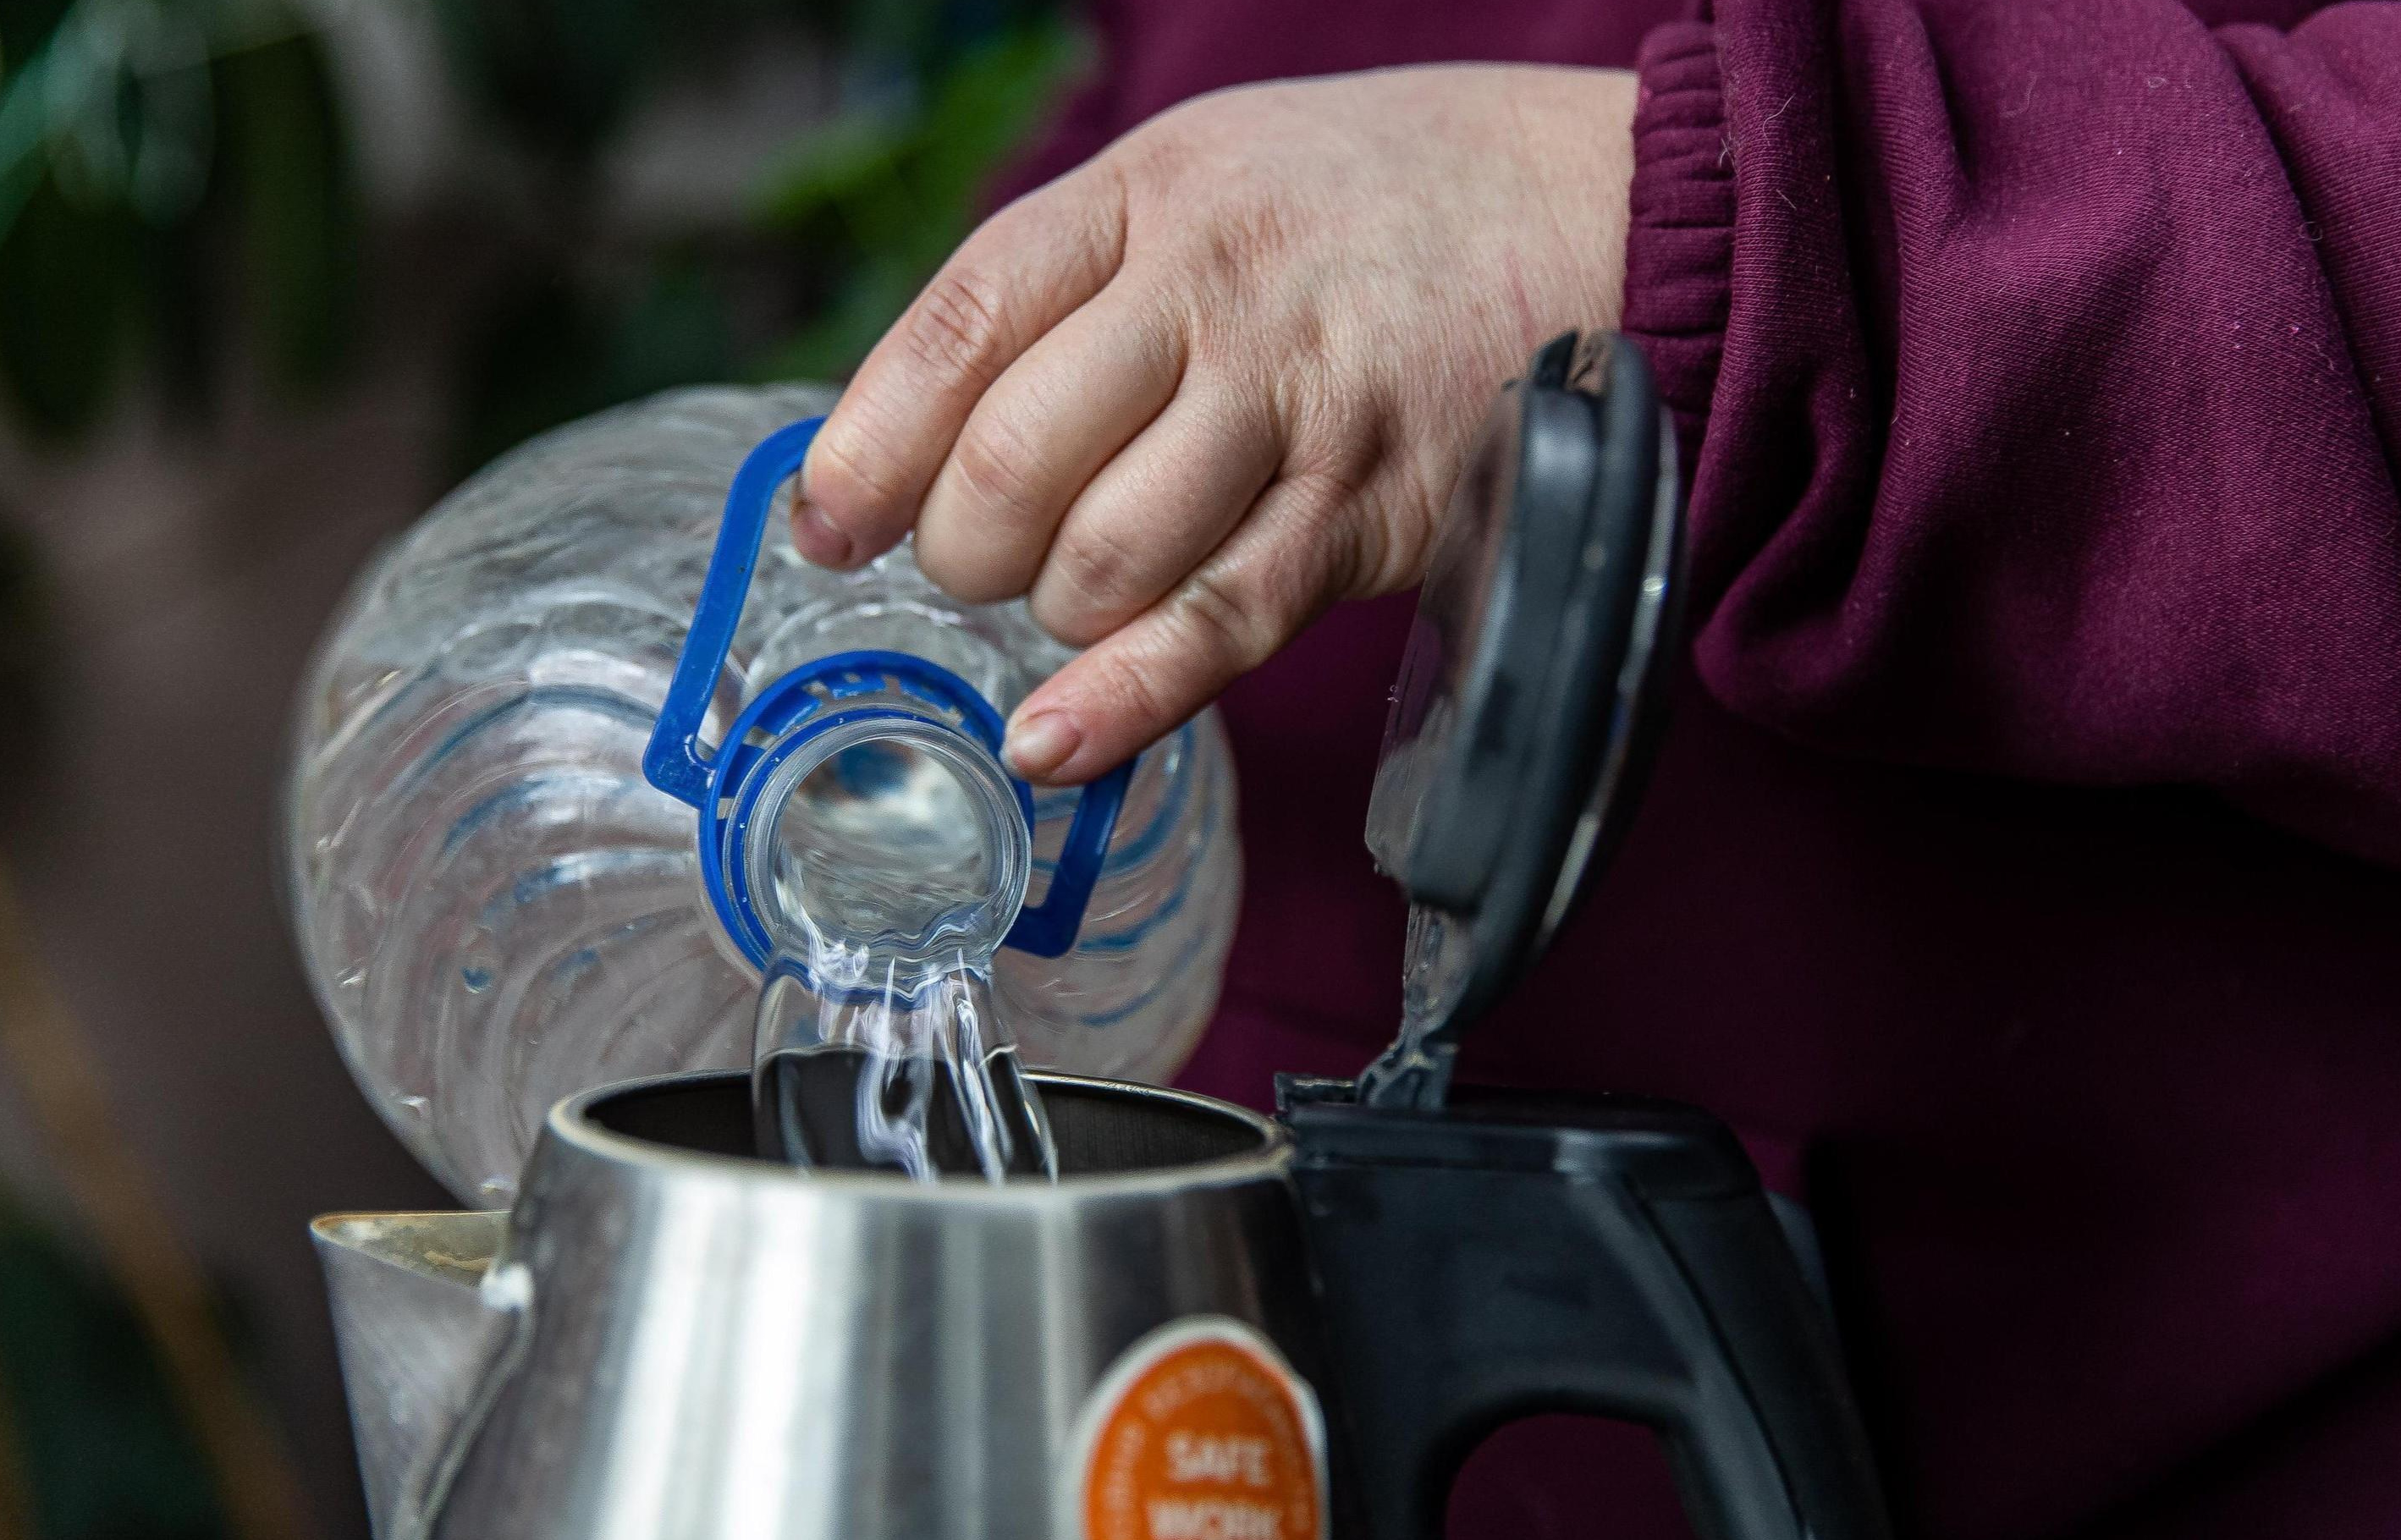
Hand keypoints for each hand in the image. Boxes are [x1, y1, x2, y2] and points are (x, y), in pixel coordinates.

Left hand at [794, 64, 1634, 782]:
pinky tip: (1057, 740)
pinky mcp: (1368, 510)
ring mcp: (1297, 405)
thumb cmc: (1350, 212)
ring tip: (1078, 591)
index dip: (867, 447)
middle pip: (1011, 463)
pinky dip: (1123, 700)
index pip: (957, 326)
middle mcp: (1213, 292)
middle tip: (984, 557)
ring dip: (1054, 614)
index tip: (826, 525)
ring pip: (1103, 559)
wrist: (1575, 205)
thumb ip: (1058, 297)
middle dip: (963, 549)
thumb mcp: (1190, 184)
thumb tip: (897, 449)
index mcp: (1142, 198)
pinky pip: (1219, 624)